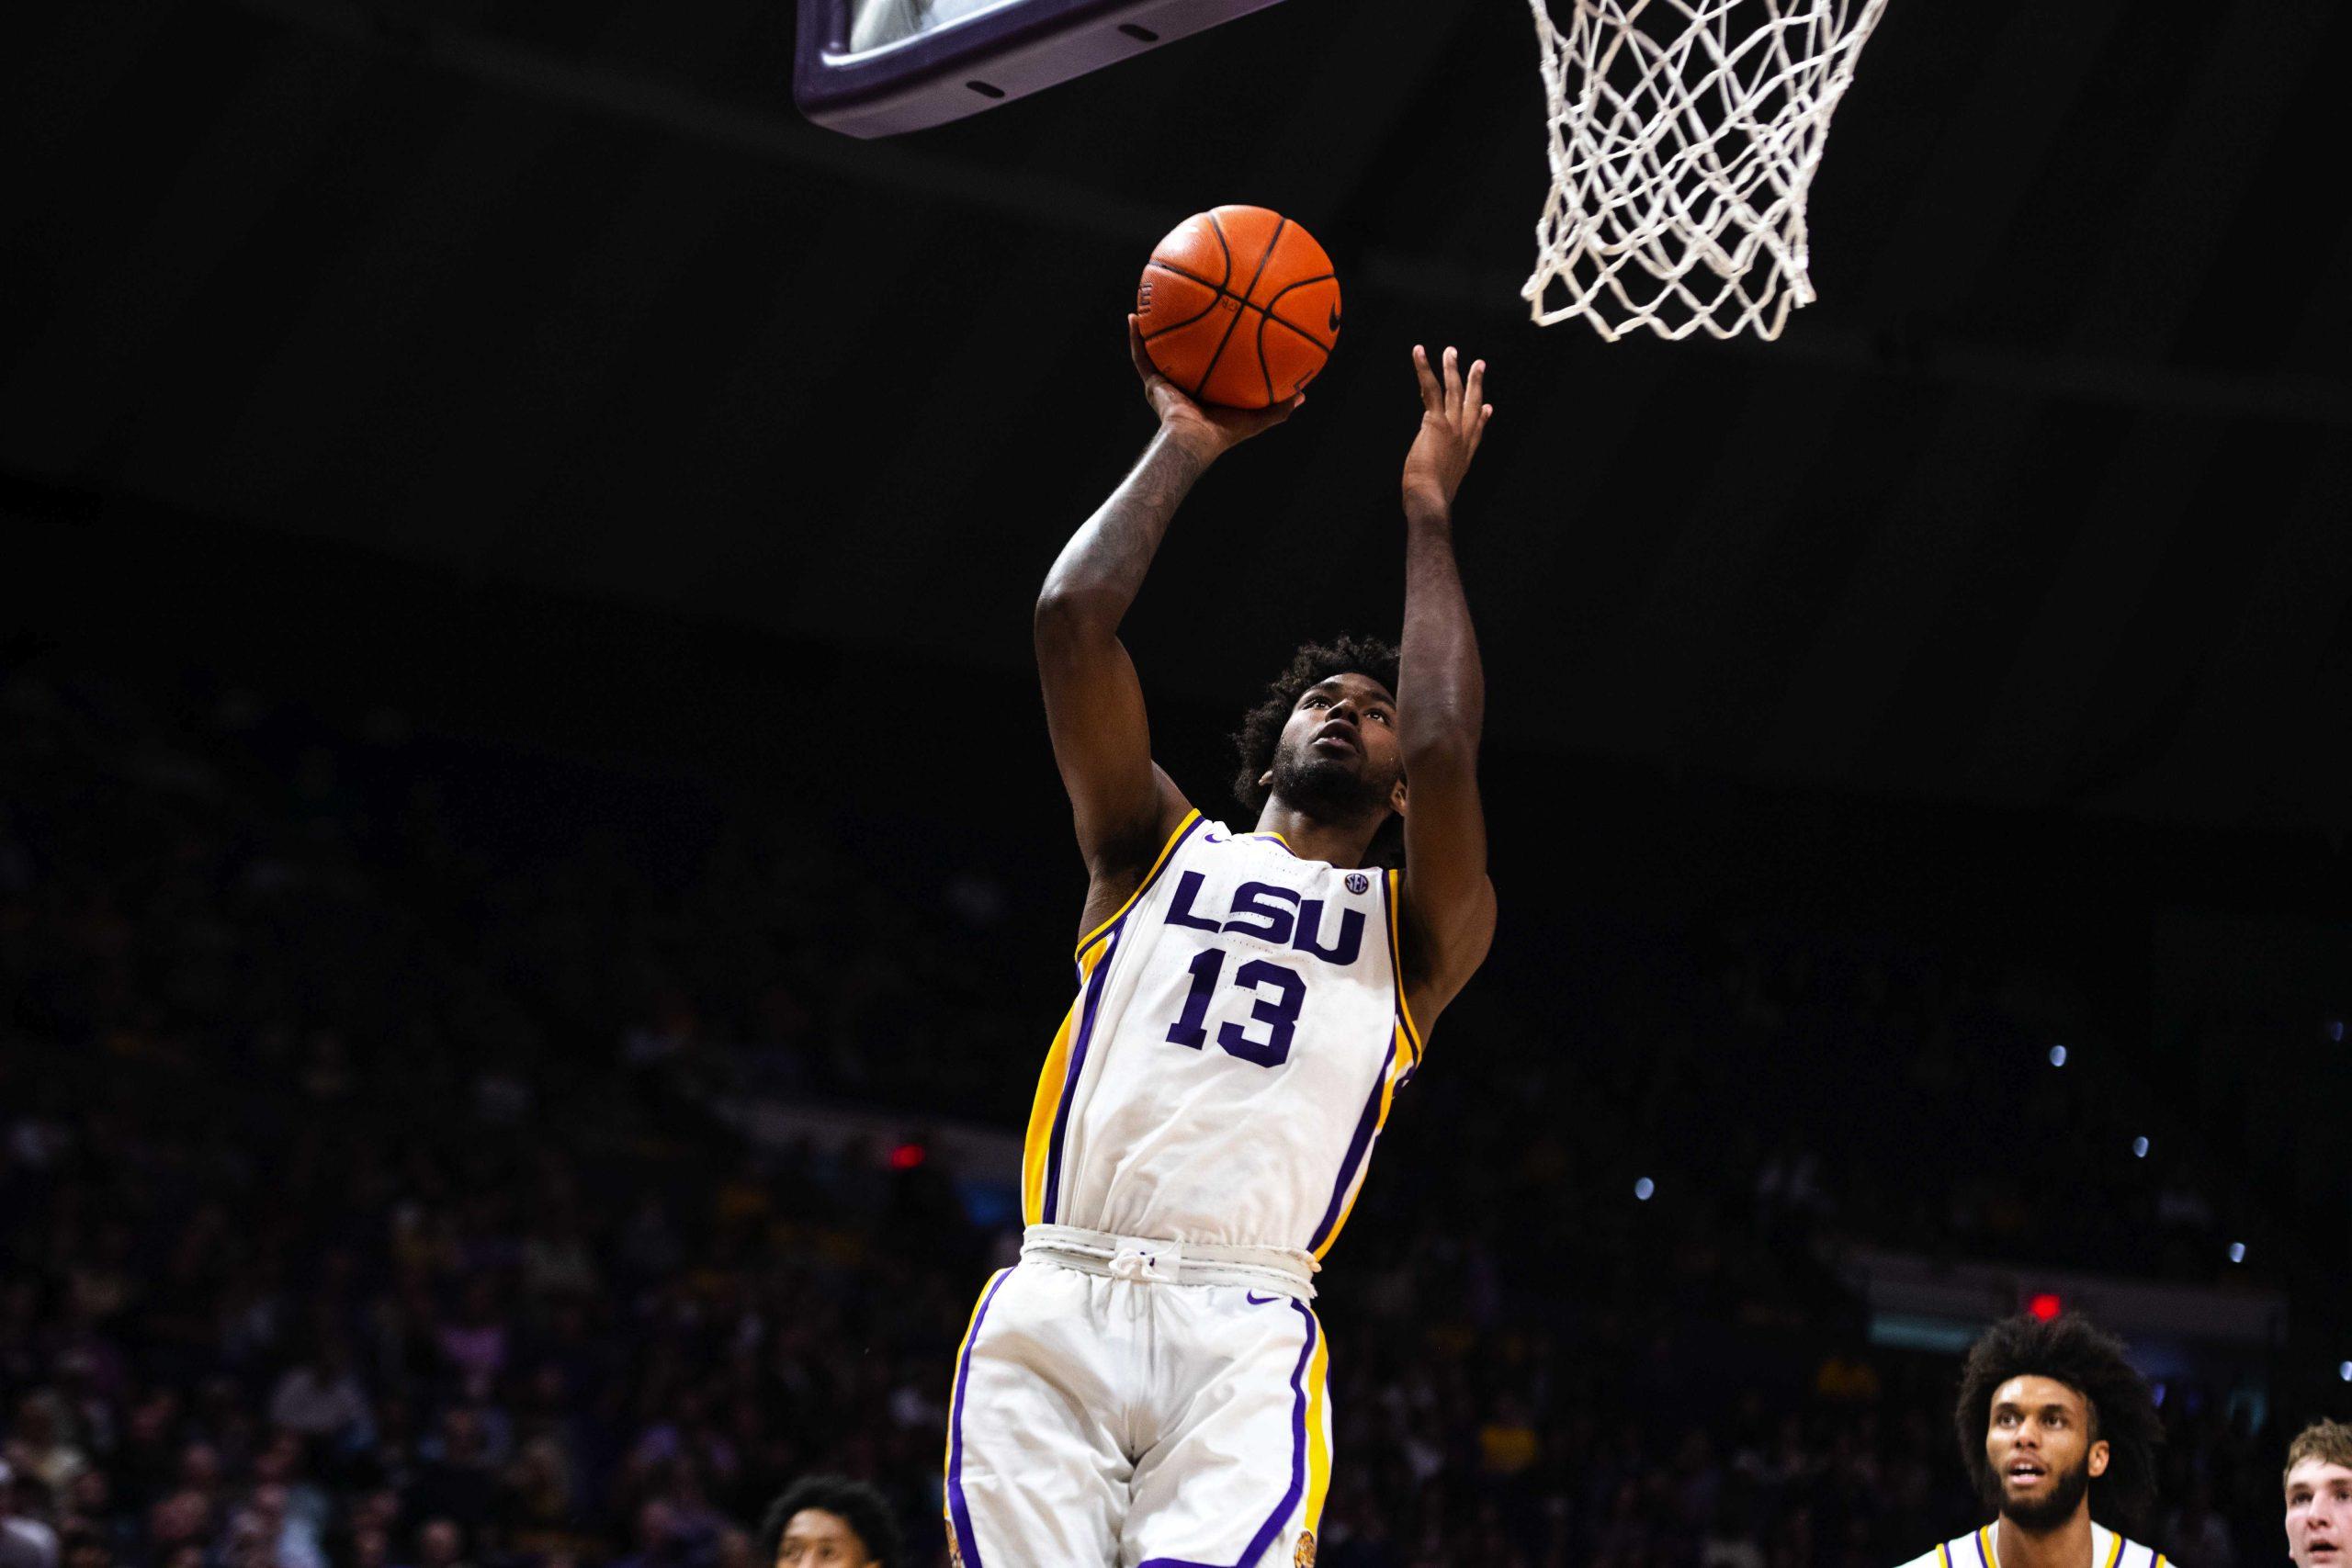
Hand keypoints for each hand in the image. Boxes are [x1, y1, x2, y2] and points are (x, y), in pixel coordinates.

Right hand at [1130, 315, 1301, 459]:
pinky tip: (1133, 316)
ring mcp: (1165, 383)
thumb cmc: (1225, 433)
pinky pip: (1141, 356)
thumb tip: (1304, 395)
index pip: (1210, 364)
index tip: (1220, 323)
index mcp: (1207, 391)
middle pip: (1183, 352)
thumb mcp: (1258, 417)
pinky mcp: (1152, 383)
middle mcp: (1184, 385)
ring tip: (1149, 302)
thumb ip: (1280, 406)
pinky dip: (1135, 338)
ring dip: (1152, 328)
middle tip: (1187, 304)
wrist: (1194, 441)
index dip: (1212, 346)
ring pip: (1156, 349)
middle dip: (1183, 331)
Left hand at [1402, 344, 1490, 519]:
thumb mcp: (1445, 487)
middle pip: (1472, 403)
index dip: (1483, 417)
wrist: (1431, 498)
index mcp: (1465, 452)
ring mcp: (1452, 426)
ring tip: (1451, 351)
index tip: (1489, 407)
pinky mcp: (1435, 421)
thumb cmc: (1432, 498)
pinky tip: (1420, 352)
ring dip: (1452, 368)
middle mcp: (1463, 436)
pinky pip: (1430, 388)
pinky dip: (1424, 368)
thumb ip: (1446, 477)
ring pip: (1453, 390)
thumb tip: (1440, 484)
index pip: (1477, 429)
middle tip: (1479, 364)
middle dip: (1475, 382)